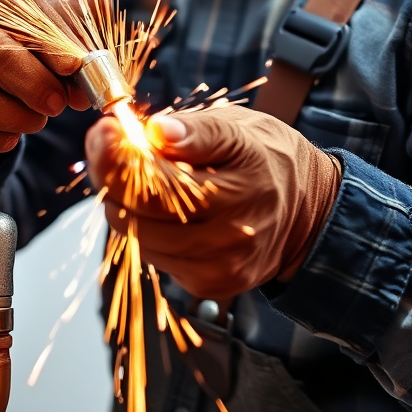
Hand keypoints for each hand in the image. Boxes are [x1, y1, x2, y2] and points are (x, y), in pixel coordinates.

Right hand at [0, 0, 89, 171]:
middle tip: (58, 105)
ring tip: (34, 122)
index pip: (19, 14)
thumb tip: (99, 2)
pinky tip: (7, 138)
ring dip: (14, 117)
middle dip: (35, 84)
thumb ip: (67, 23)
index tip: (79, 68)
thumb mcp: (35, 35)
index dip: (55, 44)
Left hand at [85, 107, 340, 298]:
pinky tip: (154, 209)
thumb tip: (154, 131)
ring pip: (142, 236)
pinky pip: (156, 257)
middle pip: (146, 208)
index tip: (104, 132)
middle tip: (102, 146)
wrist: (308, 212)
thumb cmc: (267, 160)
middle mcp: (236, 225)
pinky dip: (144, 230)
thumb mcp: (240, 127)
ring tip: (128, 177)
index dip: (123, 154)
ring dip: (122, 204)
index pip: (168, 173)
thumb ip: (195, 129)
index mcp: (245, 176)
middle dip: (111, 175)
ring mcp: (223, 261)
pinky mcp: (212, 284)